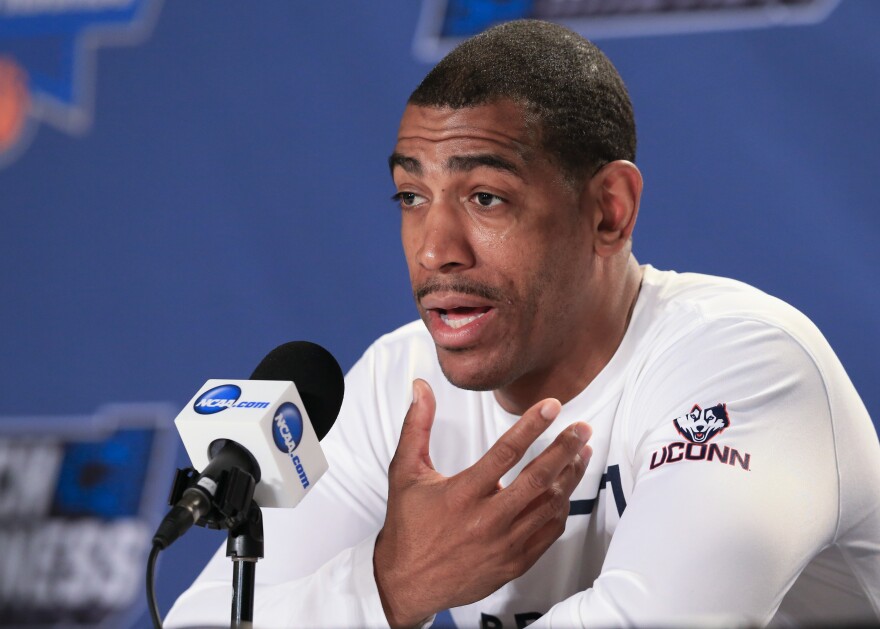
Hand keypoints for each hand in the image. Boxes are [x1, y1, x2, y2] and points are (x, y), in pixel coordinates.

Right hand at [373, 379, 591, 627]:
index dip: (532, 425)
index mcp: (462, 494)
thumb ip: (416, 426)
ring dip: (570, 476)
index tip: (552, 406)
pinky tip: (566, 489)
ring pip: (549, 505)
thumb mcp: (405, 472)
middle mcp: (486, 520)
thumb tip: (421, 388)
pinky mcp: (513, 564)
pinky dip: (561, 508)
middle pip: (538, 478)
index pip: (506, 452)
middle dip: (566, 448)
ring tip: (582, 452)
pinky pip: (548, 533)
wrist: (407, 584)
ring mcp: (504, 545)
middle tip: (582, 428)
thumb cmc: (407, 525)